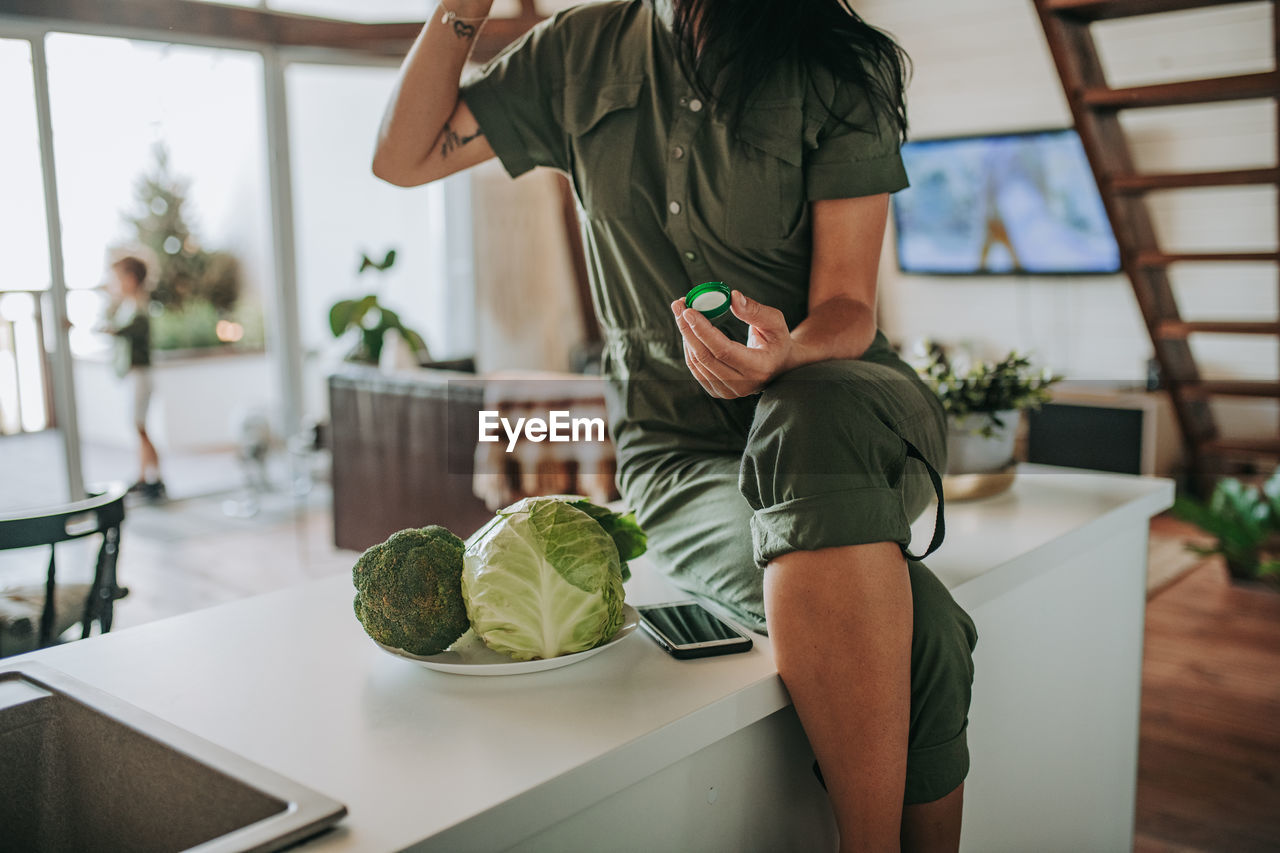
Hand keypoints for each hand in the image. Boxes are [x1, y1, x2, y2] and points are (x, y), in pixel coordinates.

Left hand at [671, 290, 794, 398]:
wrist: (780, 366)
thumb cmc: (777, 341)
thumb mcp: (775, 322)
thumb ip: (755, 310)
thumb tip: (733, 297)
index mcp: (759, 368)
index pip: (724, 350)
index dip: (703, 331)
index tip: (689, 311)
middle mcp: (742, 385)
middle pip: (706, 357)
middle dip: (688, 329)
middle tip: (678, 306)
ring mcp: (729, 391)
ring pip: (697, 364)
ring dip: (686, 337)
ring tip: (681, 313)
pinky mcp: (718, 391)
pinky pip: (697, 370)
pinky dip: (689, 348)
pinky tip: (688, 331)